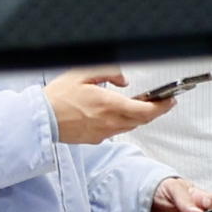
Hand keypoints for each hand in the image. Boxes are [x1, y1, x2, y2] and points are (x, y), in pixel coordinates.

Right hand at [44, 69, 168, 147]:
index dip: (162, 107)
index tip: (170, 101)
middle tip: (160, 102)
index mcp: (110, 105)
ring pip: (130, 126)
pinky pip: (116, 131)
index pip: (146, 111)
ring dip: (138, 117)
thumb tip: (123, 80)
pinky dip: (122, 122)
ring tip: (140, 106)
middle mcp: (110, 122)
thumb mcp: (83, 72)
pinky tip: (117, 113)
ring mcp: (103, 133)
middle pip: (141, 120)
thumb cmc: (58, 97)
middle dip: (153, 111)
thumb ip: (109, 72)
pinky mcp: (95, 139)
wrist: (42, 119)